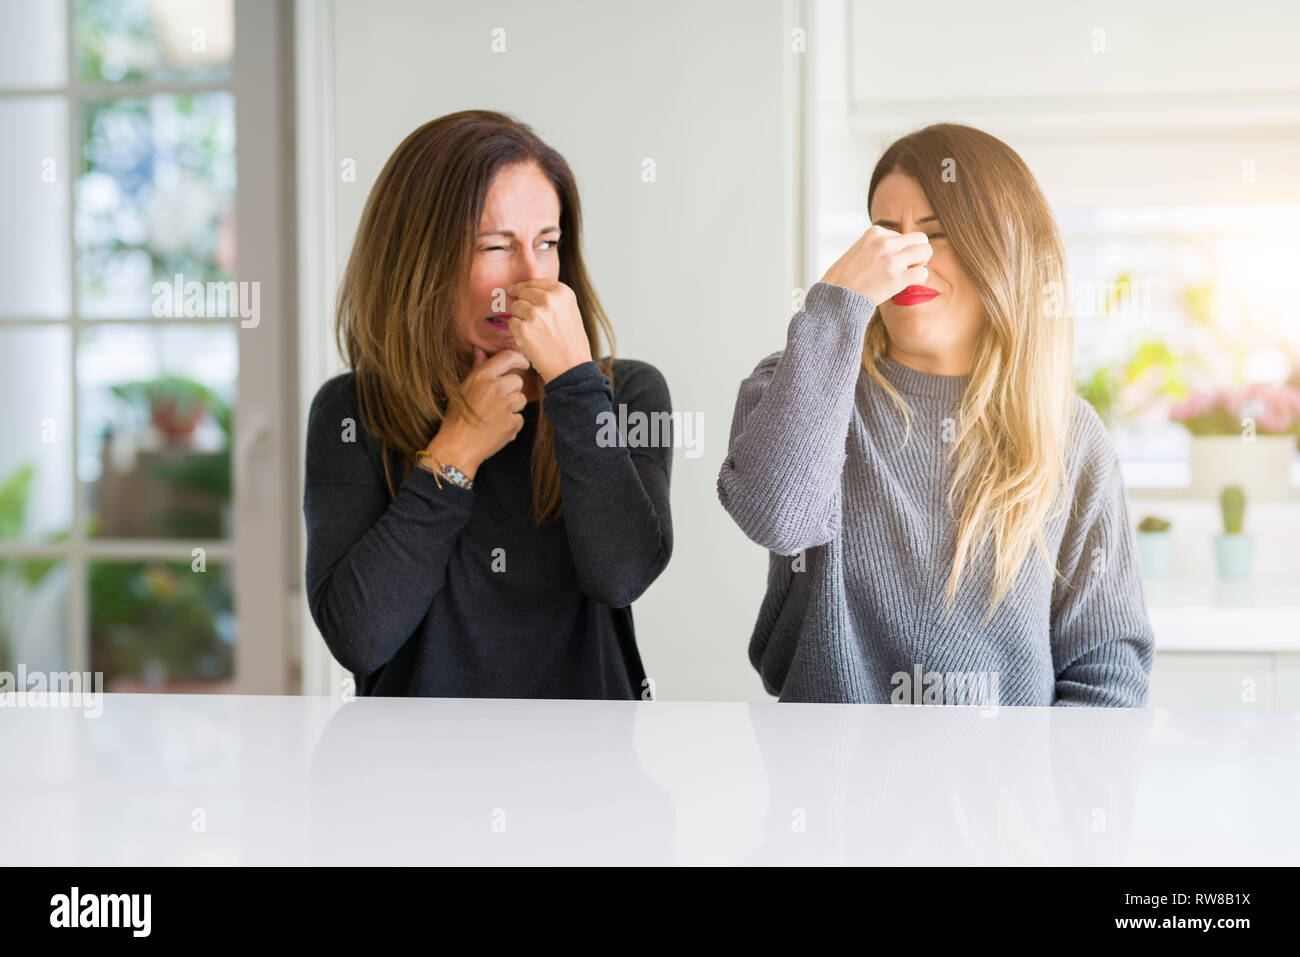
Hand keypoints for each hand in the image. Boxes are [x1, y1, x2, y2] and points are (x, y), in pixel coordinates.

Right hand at [425, 347, 529, 478]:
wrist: (458, 446)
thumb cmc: (457, 418)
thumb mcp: (462, 389)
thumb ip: (477, 368)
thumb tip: (481, 350)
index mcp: (482, 376)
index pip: (509, 357)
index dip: (519, 359)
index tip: (523, 364)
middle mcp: (496, 388)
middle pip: (518, 381)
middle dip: (511, 389)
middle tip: (496, 402)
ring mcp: (506, 406)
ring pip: (521, 399)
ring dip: (513, 407)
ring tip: (494, 416)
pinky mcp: (513, 423)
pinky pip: (520, 418)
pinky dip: (511, 423)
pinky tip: (496, 428)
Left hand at [505, 278, 593, 382]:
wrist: (571, 367)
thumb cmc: (571, 342)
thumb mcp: (569, 310)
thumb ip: (551, 297)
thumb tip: (522, 288)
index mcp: (562, 292)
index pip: (534, 282)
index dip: (525, 289)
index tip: (518, 292)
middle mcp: (549, 299)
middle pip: (523, 293)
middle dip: (523, 305)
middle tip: (534, 321)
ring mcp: (536, 313)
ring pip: (515, 307)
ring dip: (520, 319)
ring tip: (536, 332)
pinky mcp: (524, 329)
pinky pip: (512, 323)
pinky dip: (518, 332)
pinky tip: (531, 340)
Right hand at [819, 225, 931, 306]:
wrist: (835, 296)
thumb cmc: (845, 277)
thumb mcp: (859, 249)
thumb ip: (879, 245)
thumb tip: (902, 249)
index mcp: (875, 232)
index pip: (903, 235)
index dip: (901, 250)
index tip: (888, 262)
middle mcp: (885, 243)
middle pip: (920, 239)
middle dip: (918, 252)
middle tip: (909, 265)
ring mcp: (892, 260)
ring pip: (926, 251)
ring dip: (921, 263)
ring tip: (908, 273)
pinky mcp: (897, 278)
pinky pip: (923, 273)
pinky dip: (919, 279)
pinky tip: (905, 284)